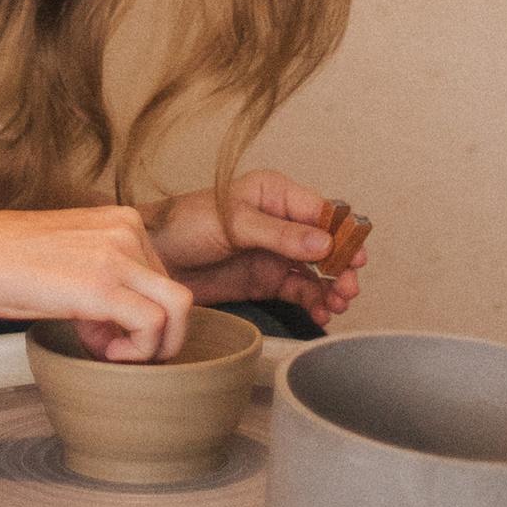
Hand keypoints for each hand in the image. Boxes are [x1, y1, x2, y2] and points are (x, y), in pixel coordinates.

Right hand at [0, 202, 197, 360]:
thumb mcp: (66, 257)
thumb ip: (101, 275)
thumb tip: (119, 318)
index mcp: (118, 221)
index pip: (160, 279)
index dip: (136, 315)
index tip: (98, 329)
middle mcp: (127, 229)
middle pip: (174, 296)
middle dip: (144, 333)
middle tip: (100, 344)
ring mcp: (118, 254)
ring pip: (179, 310)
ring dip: (148, 345)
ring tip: (103, 350)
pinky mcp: (103, 285)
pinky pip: (153, 327)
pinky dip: (135, 352)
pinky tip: (98, 351)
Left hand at [142, 175, 370, 330]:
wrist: (153, 258)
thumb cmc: (183, 224)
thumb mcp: (233, 223)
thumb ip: (278, 233)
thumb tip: (324, 241)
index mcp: (273, 193)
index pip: (319, 210)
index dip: (341, 233)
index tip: (354, 257)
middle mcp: (279, 221)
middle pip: (325, 243)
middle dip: (342, 266)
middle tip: (348, 288)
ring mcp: (274, 252)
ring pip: (317, 271)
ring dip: (332, 287)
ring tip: (337, 305)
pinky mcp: (265, 280)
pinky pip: (300, 291)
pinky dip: (314, 302)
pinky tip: (321, 312)